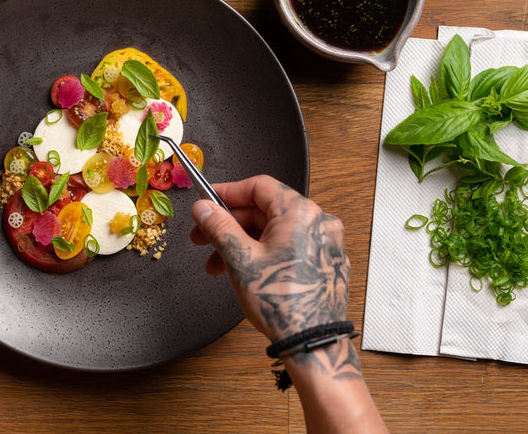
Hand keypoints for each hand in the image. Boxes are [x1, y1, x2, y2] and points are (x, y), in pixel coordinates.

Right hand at [189, 175, 350, 340]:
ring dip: (242, 242)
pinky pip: (288, 246)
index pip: (259, 186)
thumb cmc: (284, 304)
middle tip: (204, 235)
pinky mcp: (324, 262)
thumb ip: (219, 227)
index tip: (208, 202)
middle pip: (264, 209)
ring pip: (274, 231)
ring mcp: (324, 243)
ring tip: (218, 263)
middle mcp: (318, 222)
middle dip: (229, 224)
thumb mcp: (240, 259)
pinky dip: (264, 252)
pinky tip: (244, 270)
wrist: (312, 342)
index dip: (228, 192)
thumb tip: (204, 209)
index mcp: (301, 213)